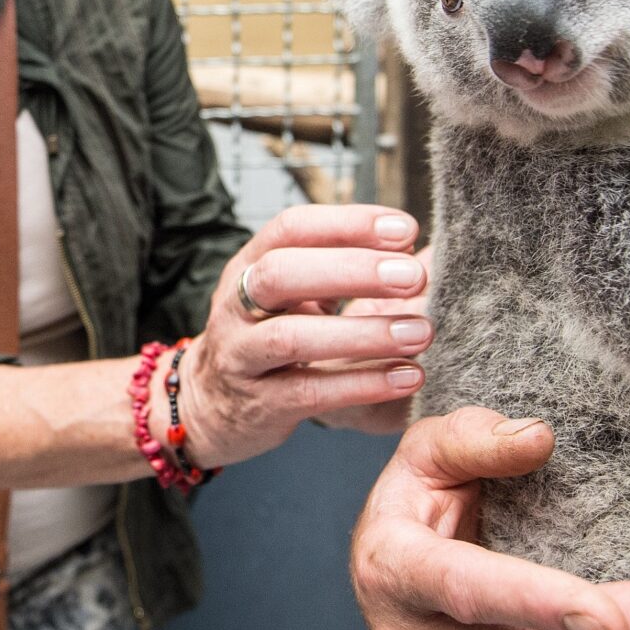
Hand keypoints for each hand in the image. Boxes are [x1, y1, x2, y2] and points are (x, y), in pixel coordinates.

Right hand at [177, 205, 434, 466]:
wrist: (209, 403)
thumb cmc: (267, 334)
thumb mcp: (288, 291)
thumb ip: (337, 265)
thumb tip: (411, 246)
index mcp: (248, 264)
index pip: (291, 228)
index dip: (348, 224)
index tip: (406, 230)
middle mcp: (236, 304)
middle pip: (281, 273)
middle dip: (352, 270)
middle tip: (414, 276)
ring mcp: (240, 355)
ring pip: (291, 337)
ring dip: (363, 333)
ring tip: (421, 332)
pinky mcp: (259, 405)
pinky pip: (310, 392)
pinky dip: (362, 384)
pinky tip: (408, 377)